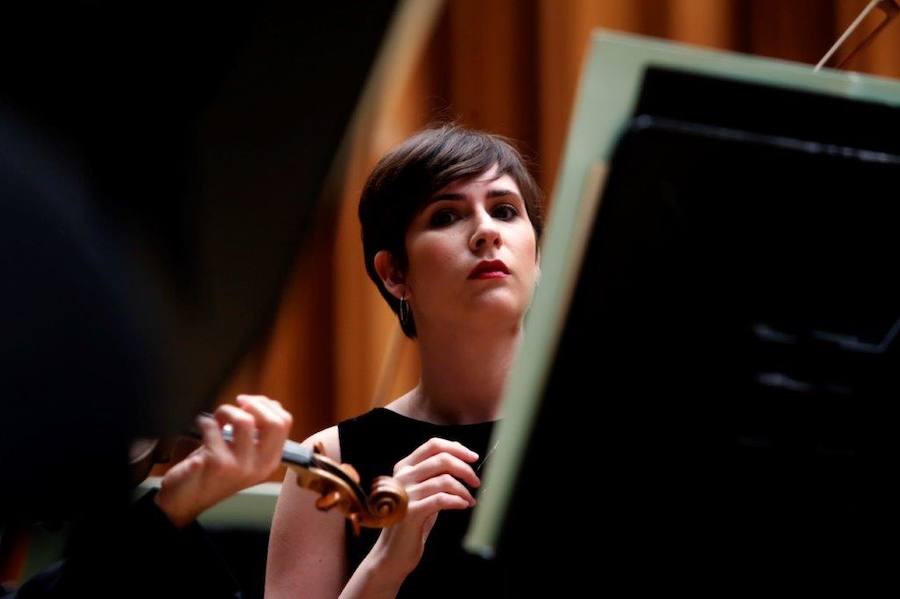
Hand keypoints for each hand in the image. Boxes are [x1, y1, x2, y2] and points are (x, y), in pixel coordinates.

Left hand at [154, 394, 291, 527]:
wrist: (184, 501)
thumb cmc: (213, 473)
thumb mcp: (244, 456)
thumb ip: (257, 435)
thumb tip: (264, 405)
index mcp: (270, 462)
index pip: (285, 423)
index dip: (267, 405)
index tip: (250, 403)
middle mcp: (260, 466)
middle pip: (274, 422)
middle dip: (253, 404)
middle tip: (236, 404)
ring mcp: (239, 466)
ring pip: (244, 420)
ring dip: (226, 411)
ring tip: (217, 417)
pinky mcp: (216, 463)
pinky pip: (213, 427)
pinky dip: (204, 422)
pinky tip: (201, 427)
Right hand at [363, 438, 479, 583]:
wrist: (393, 553)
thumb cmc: (413, 520)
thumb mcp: (422, 491)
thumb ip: (434, 472)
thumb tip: (461, 453)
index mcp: (404, 467)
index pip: (433, 445)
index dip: (457, 448)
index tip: (473, 457)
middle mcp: (402, 477)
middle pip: (442, 459)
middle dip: (465, 469)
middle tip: (476, 482)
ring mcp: (405, 494)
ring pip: (445, 480)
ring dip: (464, 490)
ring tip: (470, 499)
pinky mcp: (411, 513)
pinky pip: (442, 499)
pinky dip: (458, 500)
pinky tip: (464, 505)